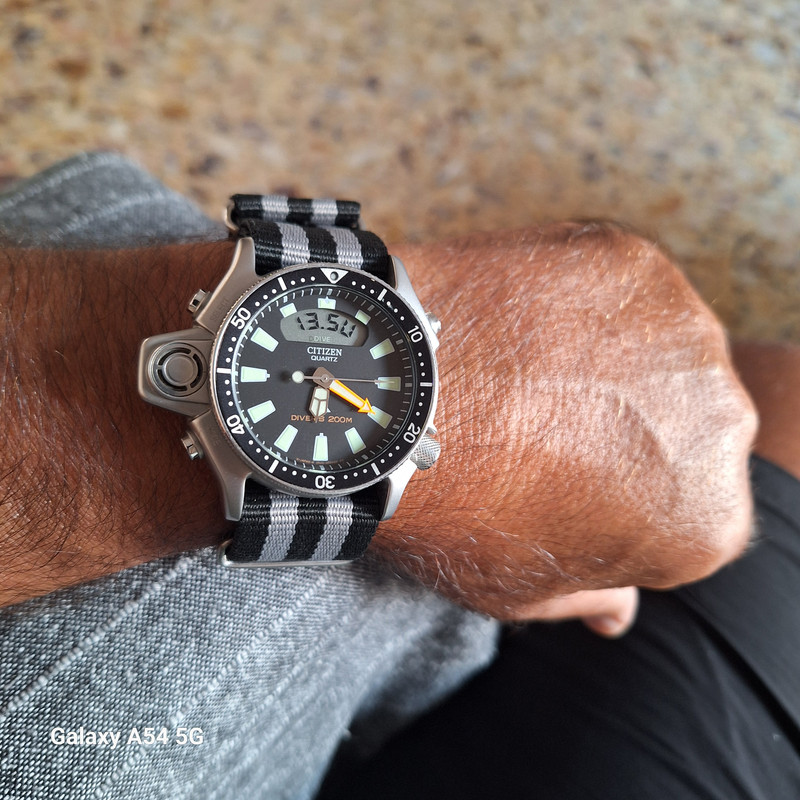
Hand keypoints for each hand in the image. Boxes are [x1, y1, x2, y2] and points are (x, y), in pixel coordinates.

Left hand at [374, 223, 756, 623]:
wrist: (387, 407)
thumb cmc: (447, 509)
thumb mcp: (517, 591)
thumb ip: (588, 596)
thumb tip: (616, 606)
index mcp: (704, 523)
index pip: (689, 515)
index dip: (628, 503)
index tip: (576, 487)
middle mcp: (721, 423)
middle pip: (689, 430)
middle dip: (635, 433)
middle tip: (553, 426)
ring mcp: (680, 330)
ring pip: (661, 352)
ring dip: (615, 363)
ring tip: (534, 374)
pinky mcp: (630, 261)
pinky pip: (616, 289)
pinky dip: (580, 305)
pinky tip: (526, 328)